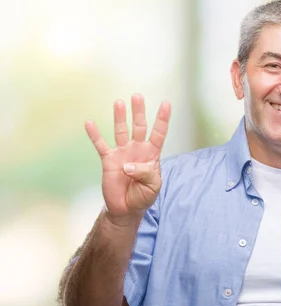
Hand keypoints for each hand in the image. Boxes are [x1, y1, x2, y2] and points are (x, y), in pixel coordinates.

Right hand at [85, 94, 170, 224]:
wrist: (126, 209)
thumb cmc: (143, 196)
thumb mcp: (153, 187)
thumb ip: (146, 174)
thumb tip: (128, 164)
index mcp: (152, 155)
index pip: (158, 133)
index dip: (162, 119)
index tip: (166, 103)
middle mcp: (137, 150)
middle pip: (139, 126)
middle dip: (139, 112)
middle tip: (137, 96)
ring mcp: (122, 153)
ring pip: (121, 131)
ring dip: (120, 117)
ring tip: (119, 102)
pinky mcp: (108, 160)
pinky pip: (100, 145)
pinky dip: (95, 134)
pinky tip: (89, 122)